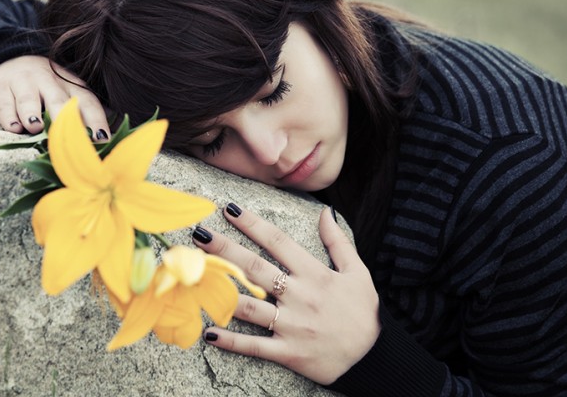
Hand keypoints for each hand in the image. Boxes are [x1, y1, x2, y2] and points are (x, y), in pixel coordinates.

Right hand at [0, 55, 109, 139]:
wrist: (11, 60)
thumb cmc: (47, 88)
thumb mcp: (67, 94)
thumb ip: (83, 115)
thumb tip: (104, 143)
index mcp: (71, 86)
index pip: (87, 102)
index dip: (96, 120)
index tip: (101, 139)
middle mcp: (49, 82)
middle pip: (59, 100)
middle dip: (64, 118)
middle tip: (68, 136)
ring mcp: (24, 83)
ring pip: (29, 99)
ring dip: (32, 113)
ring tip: (35, 127)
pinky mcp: (0, 88)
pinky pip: (5, 104)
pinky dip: (9, 117)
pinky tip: (13, 127)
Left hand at [192, 204, 380, 384]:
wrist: (373, 358)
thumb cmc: (364, 312)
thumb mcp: (358, 272)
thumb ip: (338, 242)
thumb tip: (325, 211)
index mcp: (314, 274)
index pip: (278, 241)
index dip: (252, 223)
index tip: (229, 209)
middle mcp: (299, 296)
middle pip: (255, 267)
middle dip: (224, 249)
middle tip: (198, 235)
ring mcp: (291, 324)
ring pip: (248, 305)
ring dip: (220, 290)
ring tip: (193, 277)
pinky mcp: (287, 351)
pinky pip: (254, 346)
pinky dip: (230, 341)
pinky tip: (208, 333)